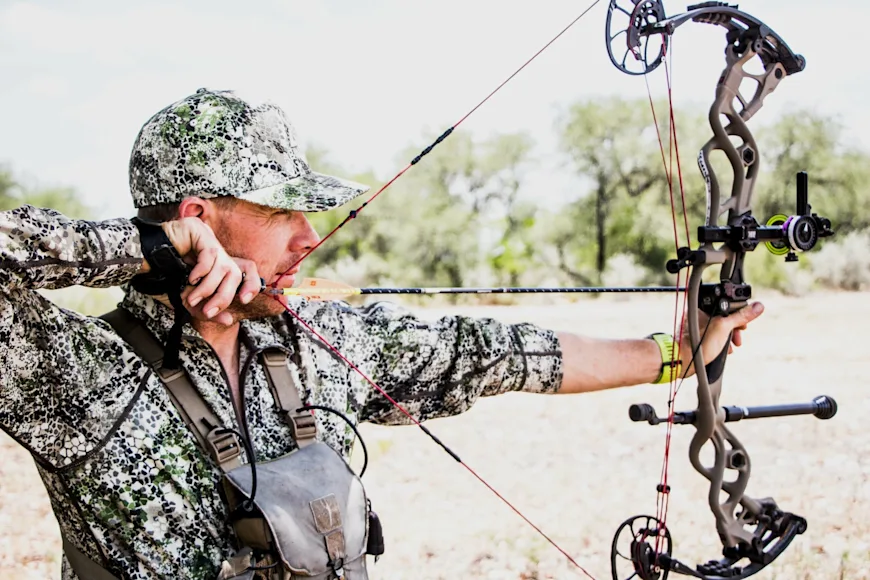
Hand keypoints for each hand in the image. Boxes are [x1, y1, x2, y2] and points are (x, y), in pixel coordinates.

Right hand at [147, 218, 261, 324]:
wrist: (140, 263)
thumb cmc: (164, 278)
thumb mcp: (188, 299)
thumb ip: (207, 310)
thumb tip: (229, 320)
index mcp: (217, 264)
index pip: (247, 269)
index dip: (252, 284)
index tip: (244, 300)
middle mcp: (216, 250)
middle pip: (236, 272)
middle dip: (224, 295)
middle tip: (209, 310)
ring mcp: (208, 237)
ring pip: (224, 266)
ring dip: (209, 288)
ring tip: (192, 297)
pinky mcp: (198, 230)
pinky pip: (210, 253)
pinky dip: (203, 271)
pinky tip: (191, 278)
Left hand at [679, 302, 764, 377]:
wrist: (683, 361)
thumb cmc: (699, 343)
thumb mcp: (724, 327)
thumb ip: (741, 316)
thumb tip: (758, 307)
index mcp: (702, 306)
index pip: (726, 303)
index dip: (738, 313)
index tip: (744, 324)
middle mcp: (698, 313)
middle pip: (725, 316)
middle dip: (735, 327)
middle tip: (738, 337)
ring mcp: (697, 325)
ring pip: (720, 326)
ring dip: (729, 336)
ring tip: (733, 345)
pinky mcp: (697, 335)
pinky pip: (713, 334)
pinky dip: (721, 340)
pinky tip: (725, 349)